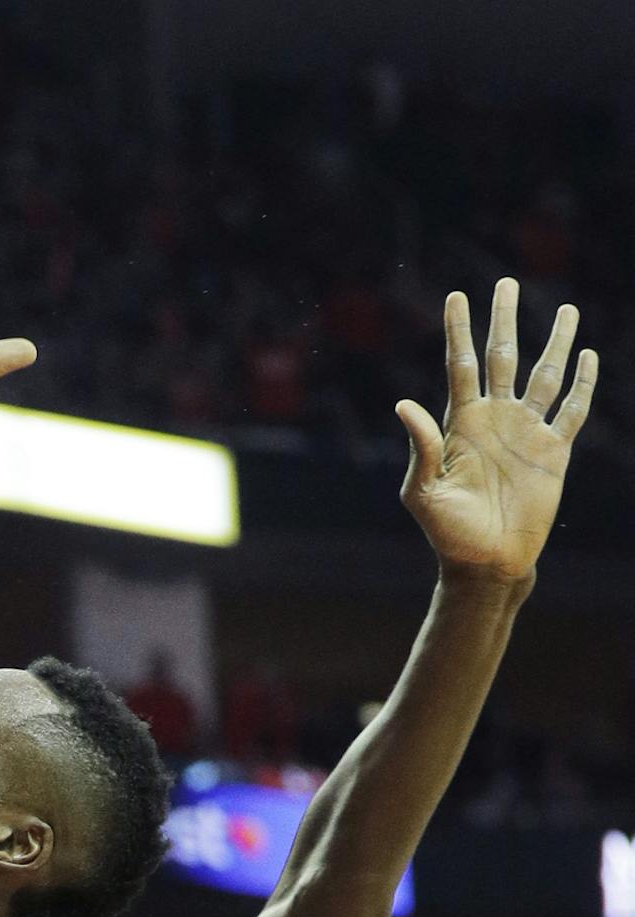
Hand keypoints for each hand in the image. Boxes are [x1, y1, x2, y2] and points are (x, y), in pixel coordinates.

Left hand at [396, 280, 597, 583]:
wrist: (486, 560)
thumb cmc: (446, 530)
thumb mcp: (423, 490)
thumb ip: (420, 447)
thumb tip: (404, 403)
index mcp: (459, 423)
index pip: (461, 364)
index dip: (459, 330)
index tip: (457, 295)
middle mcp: (494, 418)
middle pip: (502, 357)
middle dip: (503, 320)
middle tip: (505, 282)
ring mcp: (525, 432)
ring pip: (543, 375)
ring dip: (554, 342)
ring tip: (564, 307)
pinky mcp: (553, 451)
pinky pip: (571, 410)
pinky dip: (581, 383)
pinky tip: (586, 355)